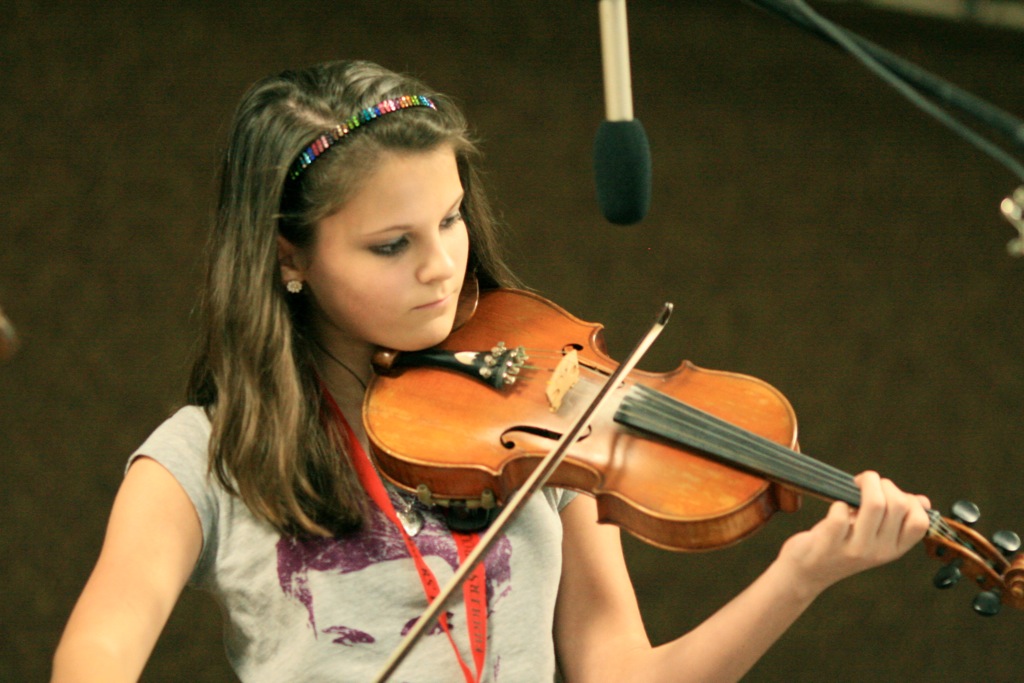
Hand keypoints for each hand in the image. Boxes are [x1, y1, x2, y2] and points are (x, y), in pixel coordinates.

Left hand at [777, 471, 931, 595]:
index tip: (888, 492)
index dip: (909, 499)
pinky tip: (835, 508)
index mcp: (894, 548)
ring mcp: (856, 550)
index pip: (920, 522)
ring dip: (865, 484)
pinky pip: (840, 515)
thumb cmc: (840, 545)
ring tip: (854, 485)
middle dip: (882, 483)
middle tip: (865, 483)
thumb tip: (923, 502)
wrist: (806, 572)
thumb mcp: (873, 536)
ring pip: (874, 504)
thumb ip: (895, 519)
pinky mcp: (831, 545)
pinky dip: (837, 504)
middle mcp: (880, 551)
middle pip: (898, 505)